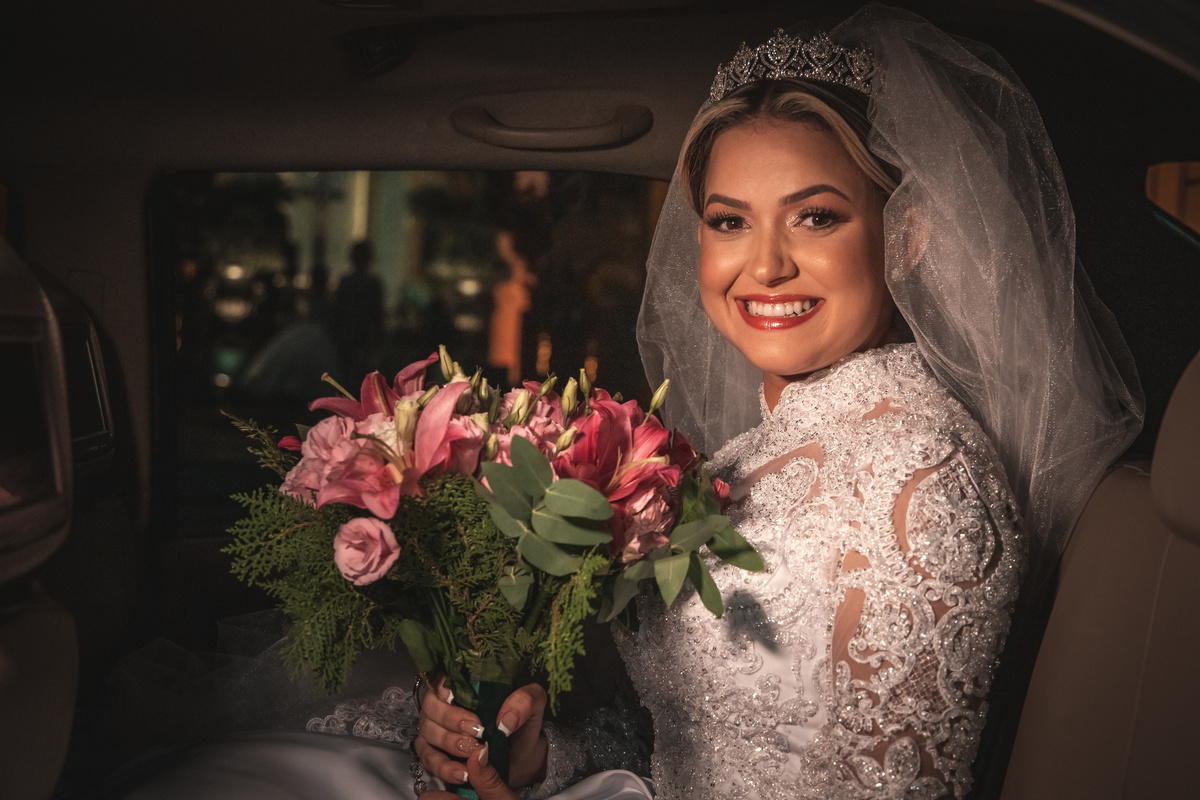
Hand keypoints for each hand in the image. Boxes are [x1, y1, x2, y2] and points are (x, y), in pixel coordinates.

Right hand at [415, 677, 547, 788]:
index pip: (440, 676)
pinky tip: (462, 773)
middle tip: (476, 730)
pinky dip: (443, 767)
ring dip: (449, 743)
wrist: (522, 754)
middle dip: (451, 719)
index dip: (443, 686)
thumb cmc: (522, 721)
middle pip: (431, 706)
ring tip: (473, 752)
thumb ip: (524, 700)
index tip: (455, 696)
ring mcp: (436, 728)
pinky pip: (428, 759)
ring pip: (428, 732)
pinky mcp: (435, 753)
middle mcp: (443, 703)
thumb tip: (505, 720)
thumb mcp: (533, 702)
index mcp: (462, 682)